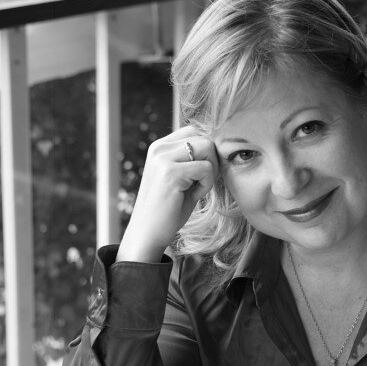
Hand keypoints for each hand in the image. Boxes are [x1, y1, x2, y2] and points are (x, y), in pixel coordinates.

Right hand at [117, 126, 218, 262]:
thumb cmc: (168, 209)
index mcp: (160, 146)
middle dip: (212, 161)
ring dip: (210, 171)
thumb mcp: (181, 177)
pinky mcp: (170, 173)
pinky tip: (193, 196)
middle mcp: (159, 148)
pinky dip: (207, 185)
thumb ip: (193, 160)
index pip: (195, 131)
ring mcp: (163, 158)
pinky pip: (206, 168)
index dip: (206, 153)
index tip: (199, 174)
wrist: (148, 233)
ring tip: (197, 188)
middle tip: (201, 183)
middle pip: (205, 138)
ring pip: (208, 147)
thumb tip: (218, 146)